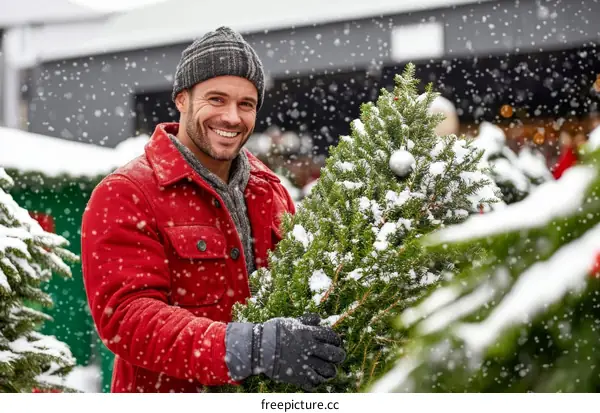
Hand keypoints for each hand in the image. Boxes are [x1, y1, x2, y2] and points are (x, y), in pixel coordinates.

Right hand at [225, 313, 345, 390]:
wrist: (258, 346)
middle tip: (337, 357)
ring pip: (328, 371)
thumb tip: (319, 319)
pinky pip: (315, 383)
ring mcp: (305, 364)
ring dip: (329, 371)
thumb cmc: (274, 331)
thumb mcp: (291, 321)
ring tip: (327, 370)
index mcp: (309, 333)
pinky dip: (317, 381)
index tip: (334, 343)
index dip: (336, 341)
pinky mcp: (298, 377)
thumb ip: (307, 320)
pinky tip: (314, 377)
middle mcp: (310, 349)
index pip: (333, 337)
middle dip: (339, 356)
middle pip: (335, 355)